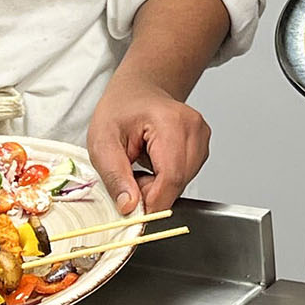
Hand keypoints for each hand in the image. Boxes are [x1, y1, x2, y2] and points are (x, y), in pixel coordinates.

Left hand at [86, 73, 209, 213]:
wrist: (138, 92)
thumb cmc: (120, 110)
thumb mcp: (102, 142)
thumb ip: (115, 176)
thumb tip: (130, 207)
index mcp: (170, 122)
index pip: (171, 176)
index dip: (153, 201)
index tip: (132, 212)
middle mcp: (194, 128)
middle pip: (179, 181)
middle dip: (153, 192)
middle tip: (129, 179)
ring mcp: (202, 136)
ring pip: (183, 182)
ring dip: (160, 186)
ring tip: (141, 167)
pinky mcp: (202, 146)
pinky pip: (186, 177)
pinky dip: (167, 180)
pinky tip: (154, 164)